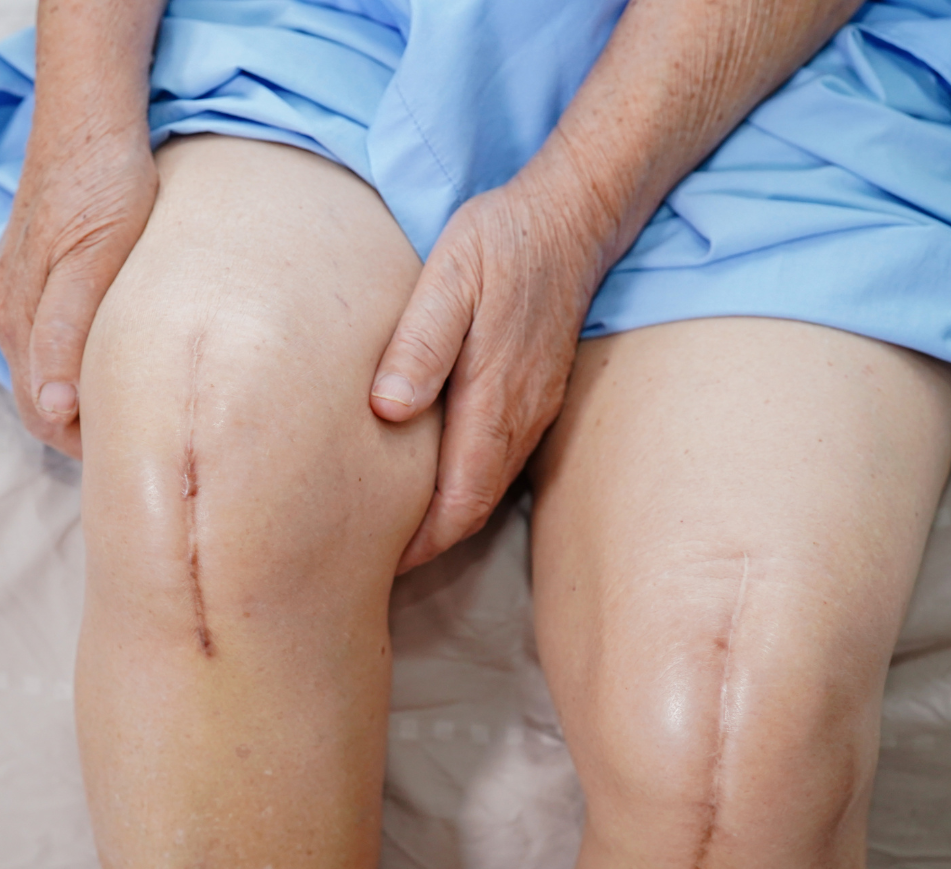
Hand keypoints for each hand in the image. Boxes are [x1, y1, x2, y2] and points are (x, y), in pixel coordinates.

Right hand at [0, 129, 157, 458]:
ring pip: (51, 378)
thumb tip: (55, 407)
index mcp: (21, 323)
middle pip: (45, 405)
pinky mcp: (41, 283)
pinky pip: (55, 346)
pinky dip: (86, 369)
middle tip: (154, 440)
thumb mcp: (94, 264)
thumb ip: (66, 335)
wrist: (94, 124)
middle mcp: (10, 317)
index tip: (144, 454)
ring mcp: (22, 299)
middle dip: (90, 431)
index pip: (46, 417)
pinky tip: (127, 368)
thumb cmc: (103, 190)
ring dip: (89, 402)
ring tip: (147, 411)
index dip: (91, 445)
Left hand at [370, 172, 606, 571]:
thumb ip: (420, 346)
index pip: (458, 500)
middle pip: (474, 508)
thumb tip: (388, 412)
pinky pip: (499, 464)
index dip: (422, 541)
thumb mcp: (449, 278)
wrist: (571, 222)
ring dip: (448, 519)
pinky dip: (466, 489)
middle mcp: (518, 419)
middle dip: (431, 543)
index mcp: (493, 400)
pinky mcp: (534, 400)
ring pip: (488, 491)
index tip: (382, 563)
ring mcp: (532, 412)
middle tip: (380, 560)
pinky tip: (437, 481)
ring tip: (401, 532)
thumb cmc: (502, 244)